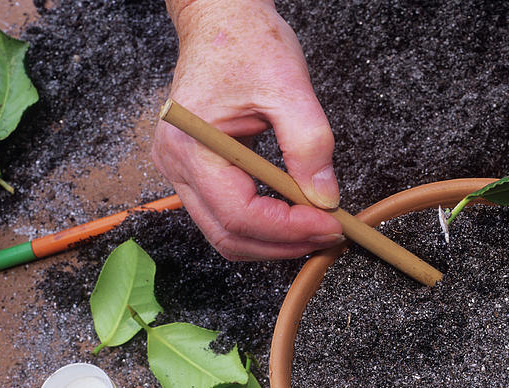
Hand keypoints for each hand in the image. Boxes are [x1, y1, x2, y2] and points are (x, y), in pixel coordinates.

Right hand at [152, 0, 342, 259]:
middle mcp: (176, 165)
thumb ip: (309, 146)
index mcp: (192, 144)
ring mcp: (181, 172)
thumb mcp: (289, 88)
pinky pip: (226, 216)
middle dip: (284, 244)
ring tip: (317, 229)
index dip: (289, 229)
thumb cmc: (248, 42)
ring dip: (275, 241)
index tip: (332, 225)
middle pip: (230, 236)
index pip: (240, 214)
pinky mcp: (194, 172)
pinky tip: (295, 216)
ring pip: (227, 234)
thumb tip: (326, 199)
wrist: (220, 17)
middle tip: (331, 235)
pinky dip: (264, 226)